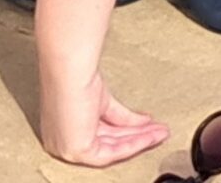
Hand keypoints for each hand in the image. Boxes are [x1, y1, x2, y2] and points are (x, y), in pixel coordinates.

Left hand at [39, 70, 169, 167]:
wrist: (69, 68)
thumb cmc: (73, 75)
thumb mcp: (102, 102)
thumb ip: (121, 117)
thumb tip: (142, 122)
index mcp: (60, 127)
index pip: (98, 134)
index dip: (126, 131)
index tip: (147, 127)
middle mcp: (60, 140)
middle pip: (108, 141)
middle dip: (138, 135)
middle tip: (158, 131)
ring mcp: (66, 147)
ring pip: (113, 147)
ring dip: (141, 139)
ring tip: (160, 132)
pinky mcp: (76, 150)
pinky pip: (113, 152)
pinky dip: (135, 143)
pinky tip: (150, 135)